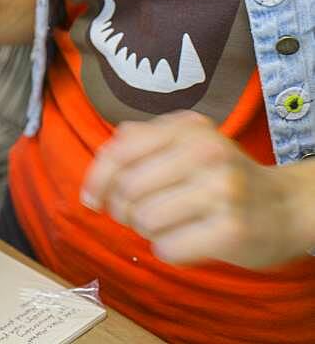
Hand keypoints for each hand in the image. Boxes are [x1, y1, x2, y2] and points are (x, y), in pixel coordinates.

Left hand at [81, 111, 307, 267]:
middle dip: (123, 209)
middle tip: (139, 215)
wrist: (284, 206)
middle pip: (128, 189)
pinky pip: (168, 248)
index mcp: (187, 127)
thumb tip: (100, 165)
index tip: (93, 199)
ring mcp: (220, 190)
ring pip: (145, 219)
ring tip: (168, 225)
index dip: (97, 179)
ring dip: (147, 231)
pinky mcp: (231, 230)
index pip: (120, 150)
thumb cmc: (222, 175)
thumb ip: (142, 141)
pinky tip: (186, 240)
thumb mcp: (187, 141)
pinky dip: (168, 249)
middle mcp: (204, 151)